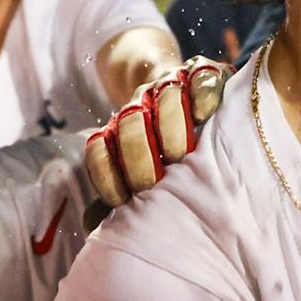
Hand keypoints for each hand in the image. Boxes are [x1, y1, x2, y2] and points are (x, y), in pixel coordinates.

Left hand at [83, 57, 229, 220]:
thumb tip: (95, 226)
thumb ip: (122, 198)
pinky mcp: (203, 73)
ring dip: (167, 123)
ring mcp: (171, 86)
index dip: (106, 172)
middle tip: (150, 181)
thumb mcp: (144, 177)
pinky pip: (201, 77)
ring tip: (178, 153)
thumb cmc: (169, 155)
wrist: (194, 101)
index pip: (100, 148)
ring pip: (163, 95)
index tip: (122, 200)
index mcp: (120, 132)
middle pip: (129, 121)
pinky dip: (201, 93)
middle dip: (136, 152)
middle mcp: (141, 105)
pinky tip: (205, 114)